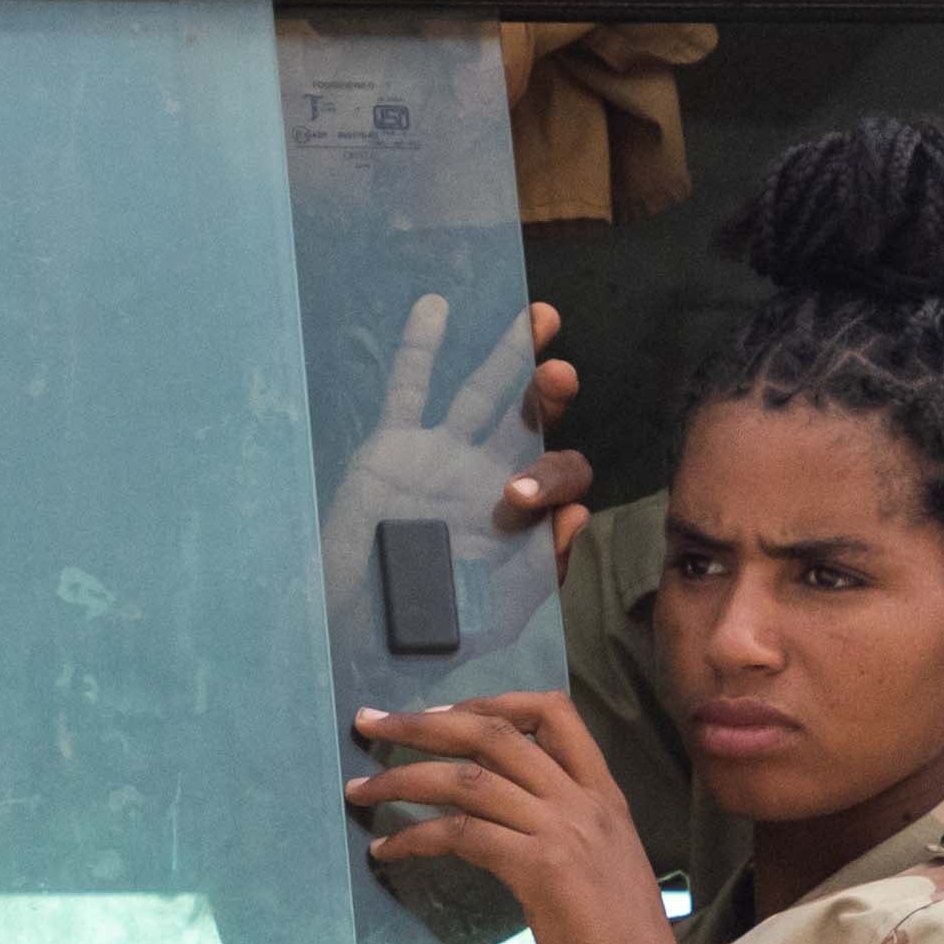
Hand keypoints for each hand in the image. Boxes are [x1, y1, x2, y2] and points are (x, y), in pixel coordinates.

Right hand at [321, 296, 588, 648]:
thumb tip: (578, 515)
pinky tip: (435, 307)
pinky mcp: (394, 448)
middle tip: (559, 374)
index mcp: (527, 510)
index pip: (562, 473)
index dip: (552, 477)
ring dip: (509, 353)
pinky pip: (410, 390)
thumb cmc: (439, 633)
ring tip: (536, 317)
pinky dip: (421, 350)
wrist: (365, 636)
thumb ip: (543, 568)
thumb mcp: (501, 613)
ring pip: (482, 392)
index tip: (516, 497)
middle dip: (550, 391)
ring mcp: (442, 456)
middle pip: (532, 416)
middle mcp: (490, 473)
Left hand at [347, 690, 692, 943]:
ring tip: (359, 790)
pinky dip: (413, 836)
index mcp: (608, 800)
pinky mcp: (540, 870)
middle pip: (496, 732)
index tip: (443, 715)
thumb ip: (569, 843)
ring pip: (468, 778)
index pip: (555, 713)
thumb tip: (513, 835)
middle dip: (424, 722)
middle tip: (372, 724)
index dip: (492, 702)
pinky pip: (460, 833)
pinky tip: (387, 849)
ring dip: (401, 778)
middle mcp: (587, 804)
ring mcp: (565, 833)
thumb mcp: (605, 877)